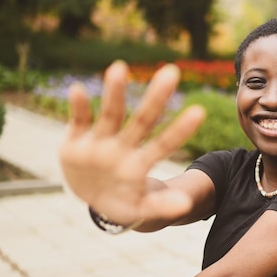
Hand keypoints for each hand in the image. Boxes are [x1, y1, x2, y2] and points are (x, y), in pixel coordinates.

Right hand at [59, 60, 205, 225]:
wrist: (92, 198)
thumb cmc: (124, 202)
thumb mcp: (141, 208)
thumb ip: (160, 206)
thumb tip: (185, 206)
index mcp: (141, 162)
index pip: (164, 144)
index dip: (179, 130)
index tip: (199, 112)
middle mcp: (124, 146)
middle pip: (143, 121)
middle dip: (156, 98)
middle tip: (172, 72)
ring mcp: (101, 141)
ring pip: (111, 114)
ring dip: (114, 92)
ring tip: (119, 68)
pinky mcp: (76, 141)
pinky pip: (78, 121)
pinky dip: (78, 107)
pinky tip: (78, 90)